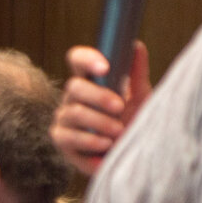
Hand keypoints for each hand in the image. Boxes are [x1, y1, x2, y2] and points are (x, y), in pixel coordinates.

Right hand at [54, 43, 150, 175]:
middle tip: (120, 107)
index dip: (87, 59)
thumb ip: (137, 74)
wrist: (131, 157)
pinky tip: (106, 145)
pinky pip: (68, 136)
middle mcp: (73, 97)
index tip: (105, 67)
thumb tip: (136, 45)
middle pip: (74, 86)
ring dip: (99, 122)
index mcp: (91, 81)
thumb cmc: (133, 123)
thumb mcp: (141, 98)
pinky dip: (89, 141)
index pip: (78, 60)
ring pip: (73, 112)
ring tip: (119, 131)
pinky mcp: (61, 139)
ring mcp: (64, 117)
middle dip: (99, 97)